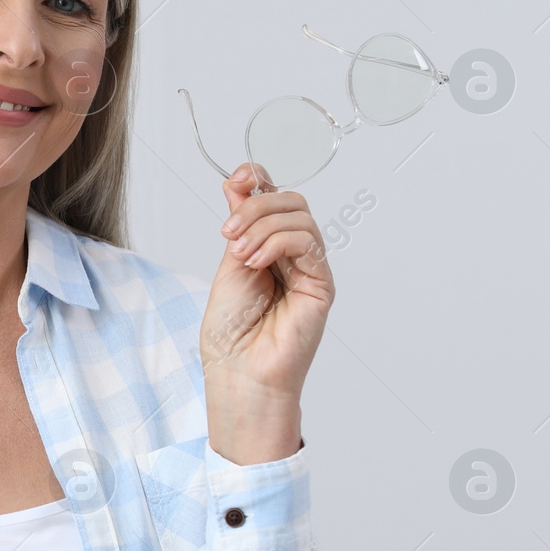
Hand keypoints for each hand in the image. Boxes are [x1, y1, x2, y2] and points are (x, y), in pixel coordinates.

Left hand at [200, 164, 333, 464]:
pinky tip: (255, 261)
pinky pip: (308, 242)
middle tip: (228, 232)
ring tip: (238, 254)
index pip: (274, 198)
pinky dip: (278, 242)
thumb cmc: (231, 331)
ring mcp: (310, 268)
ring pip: (300, 216)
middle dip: (255, 207)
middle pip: (289, 202)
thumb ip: (239, 224)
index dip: (259, 179)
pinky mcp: (321, 284)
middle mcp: (293, 255)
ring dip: (262, 226)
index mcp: (269, 247)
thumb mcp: (228, 264)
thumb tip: (237, 182)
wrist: (238, 371)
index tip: (237, 179)